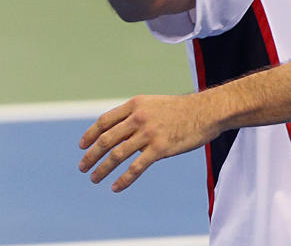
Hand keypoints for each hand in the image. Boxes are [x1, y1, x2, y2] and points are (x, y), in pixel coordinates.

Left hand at [78, 93, 219, 191]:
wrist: (208, 111)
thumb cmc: (183, 110)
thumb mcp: (155, 105)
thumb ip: (136, 117)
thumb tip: (118, 135)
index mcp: (136, 104)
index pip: (104, 121)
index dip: (90, 135)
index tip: (82, 146)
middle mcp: (139, 117)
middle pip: (106, 139)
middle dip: (91, 155)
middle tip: (83, 167)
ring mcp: (150, 133)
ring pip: (117, 155)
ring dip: (102, 169)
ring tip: (94, 179)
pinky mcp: (161, 148)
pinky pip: (136, 167)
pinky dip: (123, 179)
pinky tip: (115, 187)